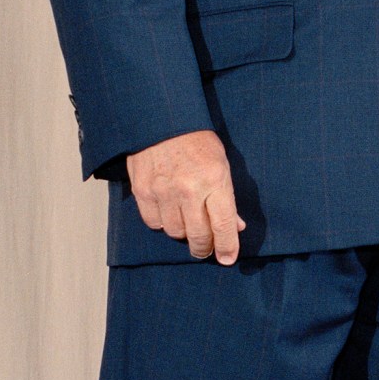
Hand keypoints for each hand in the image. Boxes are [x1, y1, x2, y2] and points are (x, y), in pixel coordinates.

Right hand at [126, 130, 244, 263]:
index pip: (223, 225)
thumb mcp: (222, 164)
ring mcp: (163, 192)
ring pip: (175, 233)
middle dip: (204, 248)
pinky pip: (154, 223)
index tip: (228, 259)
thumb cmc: (197, 141)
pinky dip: (163, 223)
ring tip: (188, 224)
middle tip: (206, 249)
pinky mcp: (143, 192)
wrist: (162, 120)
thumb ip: (228, 197)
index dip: (227, 247)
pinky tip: (169, 213)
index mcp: (214, 181)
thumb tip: (236, 226)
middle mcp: (189, 190)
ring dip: (184, 233)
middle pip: (198, 236)